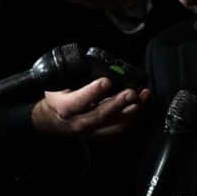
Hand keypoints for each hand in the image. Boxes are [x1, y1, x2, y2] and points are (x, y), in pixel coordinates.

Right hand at [32, 78, 149, 137]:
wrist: (54, 120)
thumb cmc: (58, 98)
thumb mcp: (57, 85)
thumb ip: (71, 76)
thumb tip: (89, 62)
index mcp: (65, 108)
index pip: (79, 102)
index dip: (93, 92)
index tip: (106, 81)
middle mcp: (79, 122)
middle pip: (101, 115)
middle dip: (119, 103)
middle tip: (132, 92)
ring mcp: (92, 130)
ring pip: (114, 124)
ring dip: (131, 111)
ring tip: (142, 96)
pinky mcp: (102, 133)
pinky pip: (120, 128)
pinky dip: (133, 117)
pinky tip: (141, 104)